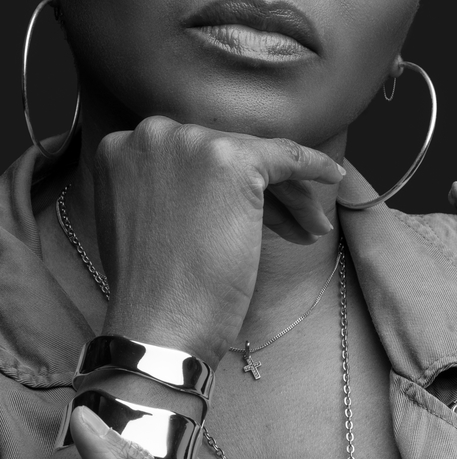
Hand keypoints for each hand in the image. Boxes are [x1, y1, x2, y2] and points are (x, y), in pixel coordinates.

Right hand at [93, 116, 344, 364]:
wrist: (157, 325)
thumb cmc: (152, 289)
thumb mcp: (141, 219)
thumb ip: (165, 187)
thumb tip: (210, 180)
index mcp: (121, 146)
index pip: (193, 159)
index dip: (227, 189)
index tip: (253, 211)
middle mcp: (152, 133)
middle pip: (227, 156)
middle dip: (264, 192)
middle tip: (294, 224)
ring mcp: (190, 143)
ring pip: (258, 159)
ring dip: (288, 196)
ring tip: (310, 230)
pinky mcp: (231, 159)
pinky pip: (286, 156)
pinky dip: (314, 166)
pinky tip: (333, 176)